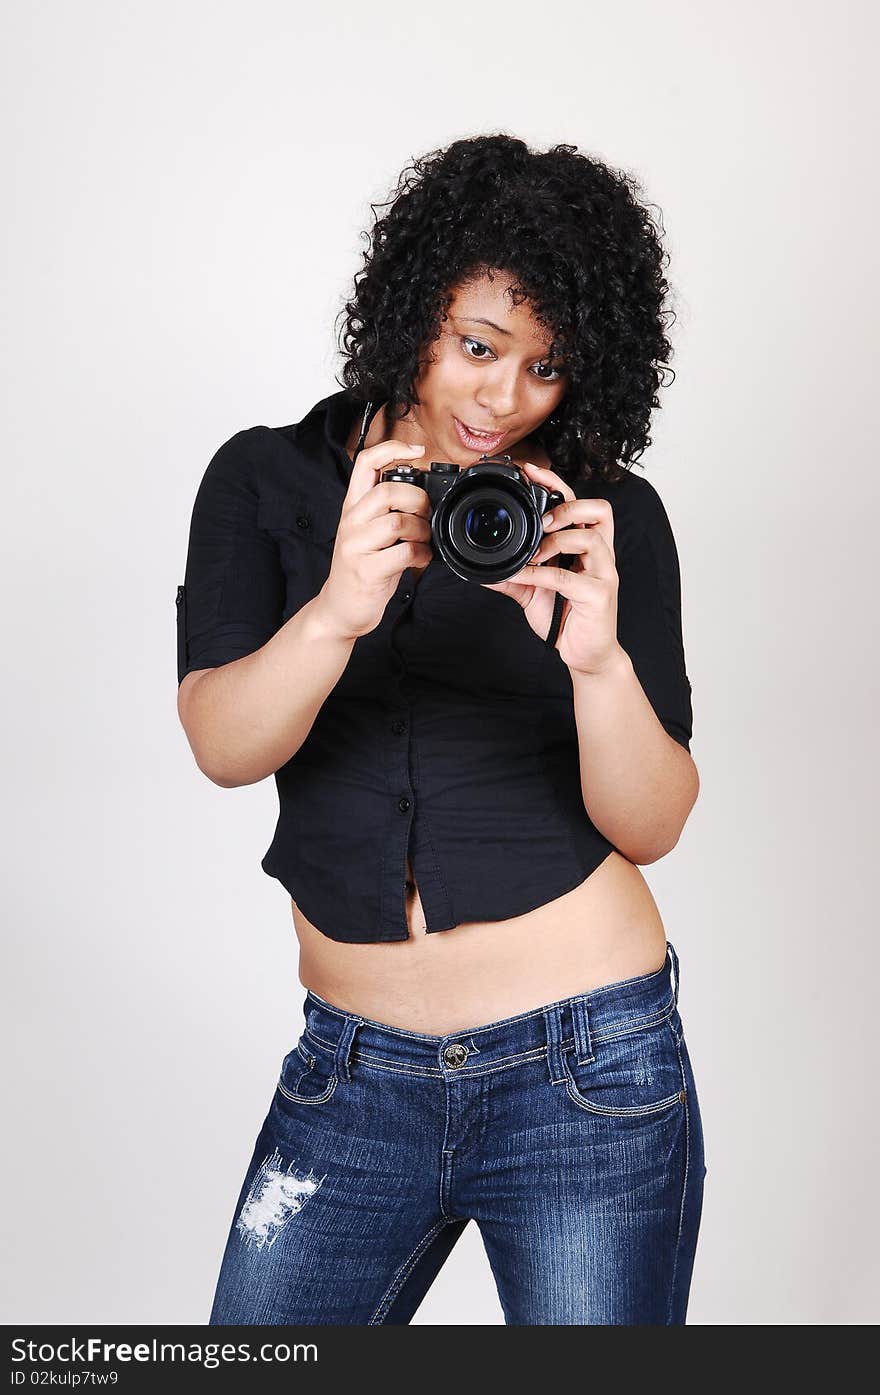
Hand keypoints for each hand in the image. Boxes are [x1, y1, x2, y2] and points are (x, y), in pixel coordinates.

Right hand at [315, 438, 431, 640]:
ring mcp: (356, 546)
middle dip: (418, 501)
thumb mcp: (369, 530)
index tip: (417, 450)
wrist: (341, 607)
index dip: (393, 448)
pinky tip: (419, 560)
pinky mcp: (366, 570)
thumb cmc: (363, 567)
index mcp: (352, 506)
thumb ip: (387, 509)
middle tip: (425, 517)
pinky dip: (421, 554)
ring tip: (423, 541)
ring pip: (398, 522)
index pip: (366, 462)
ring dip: (422, 531)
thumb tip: (423, 491)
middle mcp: (351, 521)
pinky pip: (403, 553)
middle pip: (389, 491)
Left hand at [480, 459, 622, 675]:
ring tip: (534, 554)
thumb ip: (513, 575)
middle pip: (598, 509)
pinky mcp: (599, 595)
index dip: (557, 484)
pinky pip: (567, 577)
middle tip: (541, 520)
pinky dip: (540, 574)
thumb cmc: (566, 618)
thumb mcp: (534, 591)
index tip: (530, 471)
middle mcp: (601, 555)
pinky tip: (524, 576)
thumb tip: (479, 570)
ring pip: (587, 538)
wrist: (586, 654)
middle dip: (566, 506)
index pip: (580, 503)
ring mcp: (603, 574)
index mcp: (587, 546)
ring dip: (554, 541)